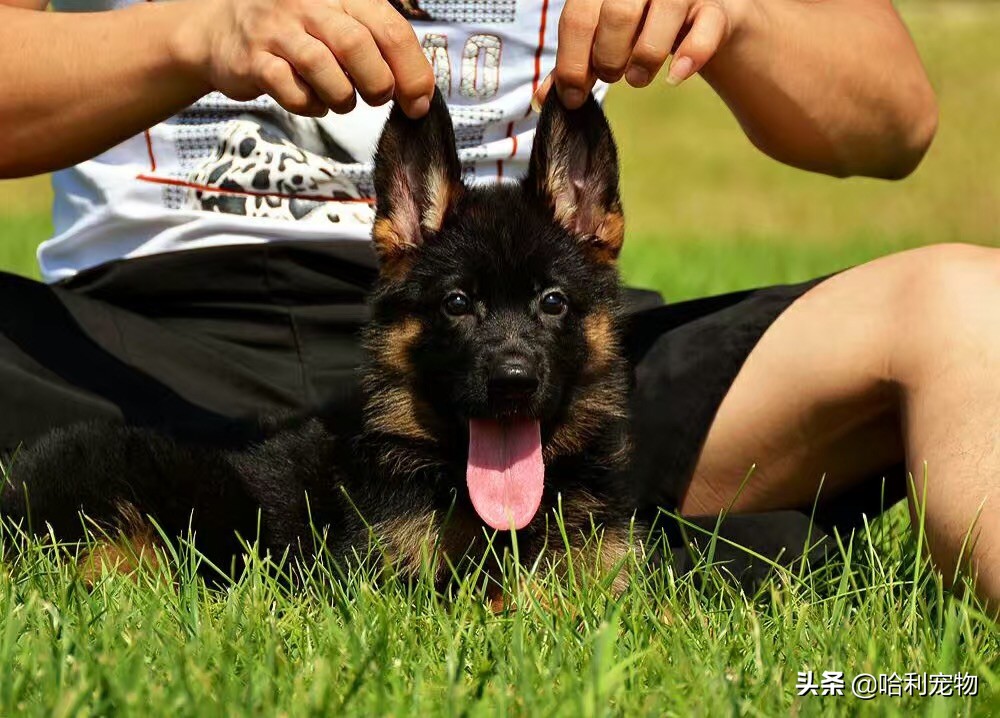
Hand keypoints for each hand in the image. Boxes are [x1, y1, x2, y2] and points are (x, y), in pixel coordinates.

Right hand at [177, 0, 434, 117]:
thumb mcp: (338, 20)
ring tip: (340, 99)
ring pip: (324, 69)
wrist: (220, 29)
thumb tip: (420, 90)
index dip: (412, 70)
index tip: (419, 102)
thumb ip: (378, 45)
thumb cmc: (295, 30)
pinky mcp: (254, 60)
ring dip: (342, 98)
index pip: (390, 27)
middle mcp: (308, 2)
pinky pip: (293, 92)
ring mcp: (277, 30)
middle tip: (378, 98)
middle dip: (378, 84)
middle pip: (358, 45)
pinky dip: (311, 106)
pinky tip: (311, 100)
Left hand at [534, 0, 743, 109]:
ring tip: (637, 78)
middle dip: (608, 58)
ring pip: (663, 14)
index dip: (571, 62)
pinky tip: (674, 78)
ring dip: (644, 59)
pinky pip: (706, 29)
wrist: (696, 18)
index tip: (573, 96)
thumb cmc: (636, 29)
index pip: (578, 17)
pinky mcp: (715, 9)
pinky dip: (689, 57)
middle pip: (618, 15)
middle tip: (611, 75)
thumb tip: (543, 99)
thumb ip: (573, 66)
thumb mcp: (600, 43)